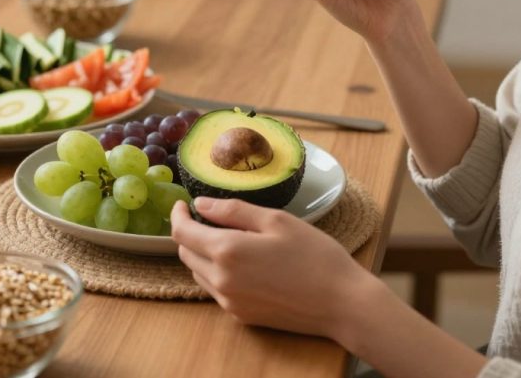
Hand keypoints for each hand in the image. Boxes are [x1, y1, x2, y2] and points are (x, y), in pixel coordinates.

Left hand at [171, 197, 373, 338]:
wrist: (342, 303)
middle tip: (208, 218)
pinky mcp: (241, 316)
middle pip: (186, 254)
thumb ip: (233, 211)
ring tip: (228, 239)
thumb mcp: (276, 220)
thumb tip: (201, 205)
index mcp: (227, 252)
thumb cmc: (314, 255)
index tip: (183, 204)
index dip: (178, 215)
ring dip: (202, 255)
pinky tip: (242, 264)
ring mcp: (230, 302)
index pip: (182, 233)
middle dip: (190, 234)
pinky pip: (216, 290)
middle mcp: (221, 281)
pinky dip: (217, 274)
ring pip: (199, 273)